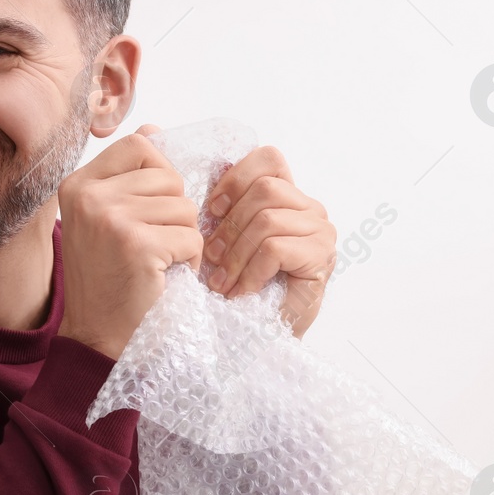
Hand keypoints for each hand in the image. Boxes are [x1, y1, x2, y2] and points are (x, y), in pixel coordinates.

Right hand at [55, 125, 202, 360]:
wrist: (96, 337)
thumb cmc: (108, 278)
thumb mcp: (103, 219)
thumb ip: (126, 176)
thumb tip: (155, 129)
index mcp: (79, 184)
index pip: (139, 145)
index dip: (161, 173)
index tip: (154, 208)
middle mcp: (90, 196)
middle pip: (169, 178)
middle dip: (176, 214)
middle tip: (156, 245)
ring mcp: (112, 219)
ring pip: (185, 208)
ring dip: (184, 239)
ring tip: (159, 263)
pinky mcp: (138, 245)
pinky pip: (192, 238)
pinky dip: (189, 261)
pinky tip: (165, 277)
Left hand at [202, 145, 335, 337]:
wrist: (256, 340)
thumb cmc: (236, 288)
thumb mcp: (222, 238)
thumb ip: (216, 204)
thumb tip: (172, 154)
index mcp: (289, 197)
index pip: (269, 159)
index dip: (236, 179)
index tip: (212, 212)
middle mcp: (311, 210)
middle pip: (266, 189)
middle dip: (230, 227)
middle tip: (211, 260)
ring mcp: (321, 234)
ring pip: (268, 219)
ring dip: (236, 254)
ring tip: (223, 282)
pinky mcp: (321, 260)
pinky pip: (276, 248)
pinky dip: (251, 272)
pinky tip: (242, 292)